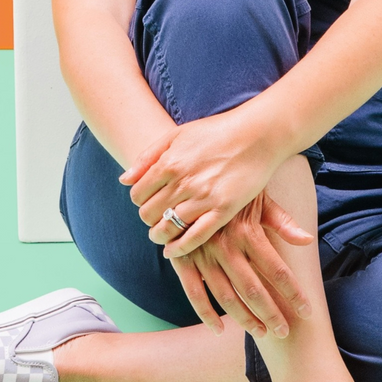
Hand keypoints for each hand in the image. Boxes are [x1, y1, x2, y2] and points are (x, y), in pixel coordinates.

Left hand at [120, 110, 283, 252]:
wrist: (256, 135)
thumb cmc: (216, 131)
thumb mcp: (177, 134)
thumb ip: (148, 157)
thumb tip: (124, 180)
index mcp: (169, 162)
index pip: (137, 194)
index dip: (139, 201)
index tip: (147, 201)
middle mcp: (183, 182)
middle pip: (149, 214)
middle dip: (148, 218)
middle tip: (156, 217)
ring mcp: (203, 198)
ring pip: (168, 228)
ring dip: (159, 235)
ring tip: (161, 234)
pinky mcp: (223, 210)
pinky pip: (194, 237)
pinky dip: (179, 248)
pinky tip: (172, 250)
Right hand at [169, 196, 314, 337]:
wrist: (188, 175)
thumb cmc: (231, 189)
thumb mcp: (259, 199)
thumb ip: (282, 222)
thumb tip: (307, 240)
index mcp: (247, 232)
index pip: (277, 270)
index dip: (294, 293)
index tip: (307, 311)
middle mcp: (225, 245)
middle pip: (253, 290)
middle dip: (271, 314)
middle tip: (285, 332)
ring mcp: (202, 253)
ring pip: (226, 296)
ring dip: (245, 319)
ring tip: (262, 333)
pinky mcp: (182, 258)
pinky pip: (193, 292)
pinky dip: (205, 314)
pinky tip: (219, 329)